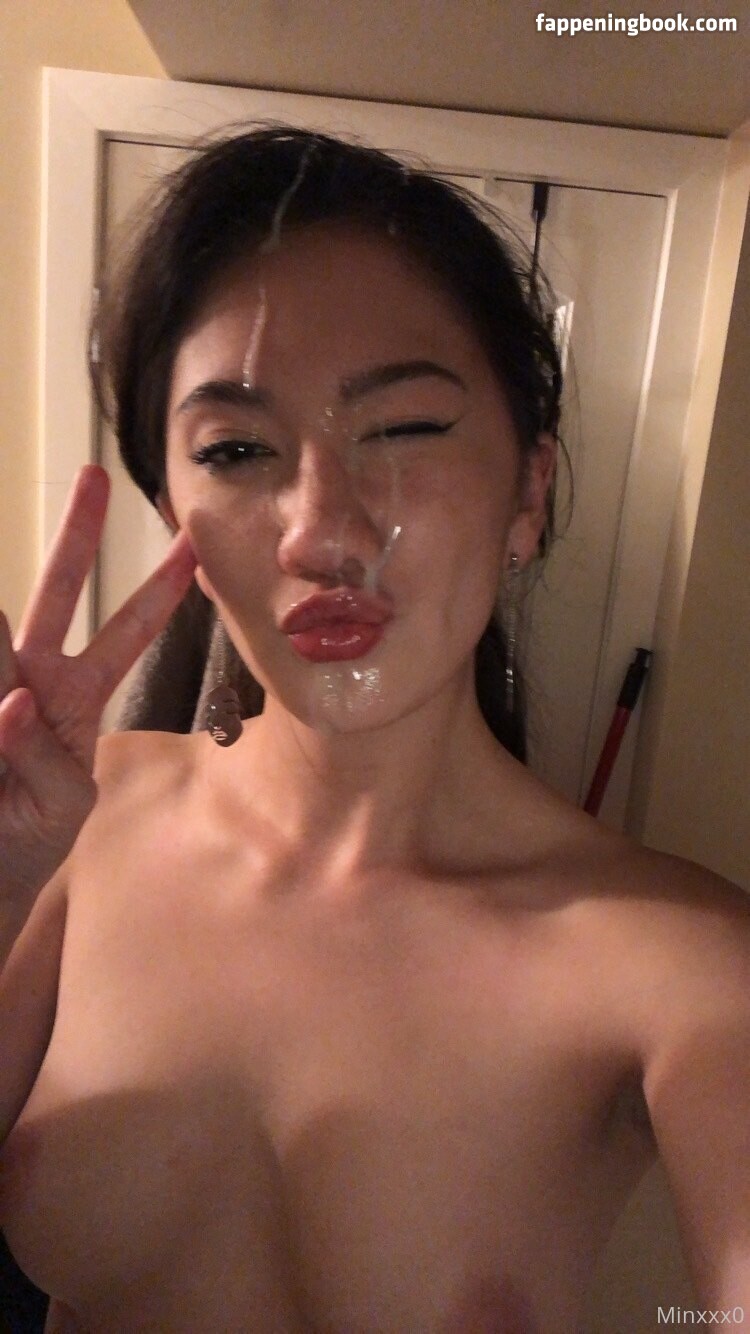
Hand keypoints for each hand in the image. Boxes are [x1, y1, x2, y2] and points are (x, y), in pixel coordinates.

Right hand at [0, 464, 195, 907]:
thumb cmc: (30, 830)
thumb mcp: (63, 801)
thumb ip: (45, 756)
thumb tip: (13, 700)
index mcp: (79, 694)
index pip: (129, 630)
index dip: (161, 590)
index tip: (194, 547)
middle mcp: (36, 675)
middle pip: (59, 589)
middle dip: (79, 534)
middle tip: (96, 476)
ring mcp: (0, 686)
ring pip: (2, 636)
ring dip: (4, 663)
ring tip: (15, 723)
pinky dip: (4, 731)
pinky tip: (5, 732)